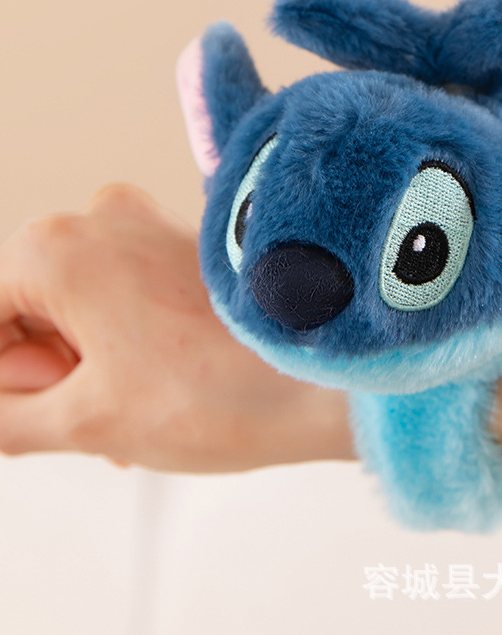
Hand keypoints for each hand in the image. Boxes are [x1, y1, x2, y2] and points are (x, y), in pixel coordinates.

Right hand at [0, 184, 352, 470]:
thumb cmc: (214, 398)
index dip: (9, 381)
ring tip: (134, 416)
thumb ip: (2, 415)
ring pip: (82, 307)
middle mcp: (99, 217)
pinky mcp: (188, 245)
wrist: (328, 378)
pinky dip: (128, 343)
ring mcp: (150, 225)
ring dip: (91, 367)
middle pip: (31, 310)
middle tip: (97, 425)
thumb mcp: (83, 421)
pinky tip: (159, 389)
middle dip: (51, 375)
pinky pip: (128, 295)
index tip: (37, 420)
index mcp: (53, 247)